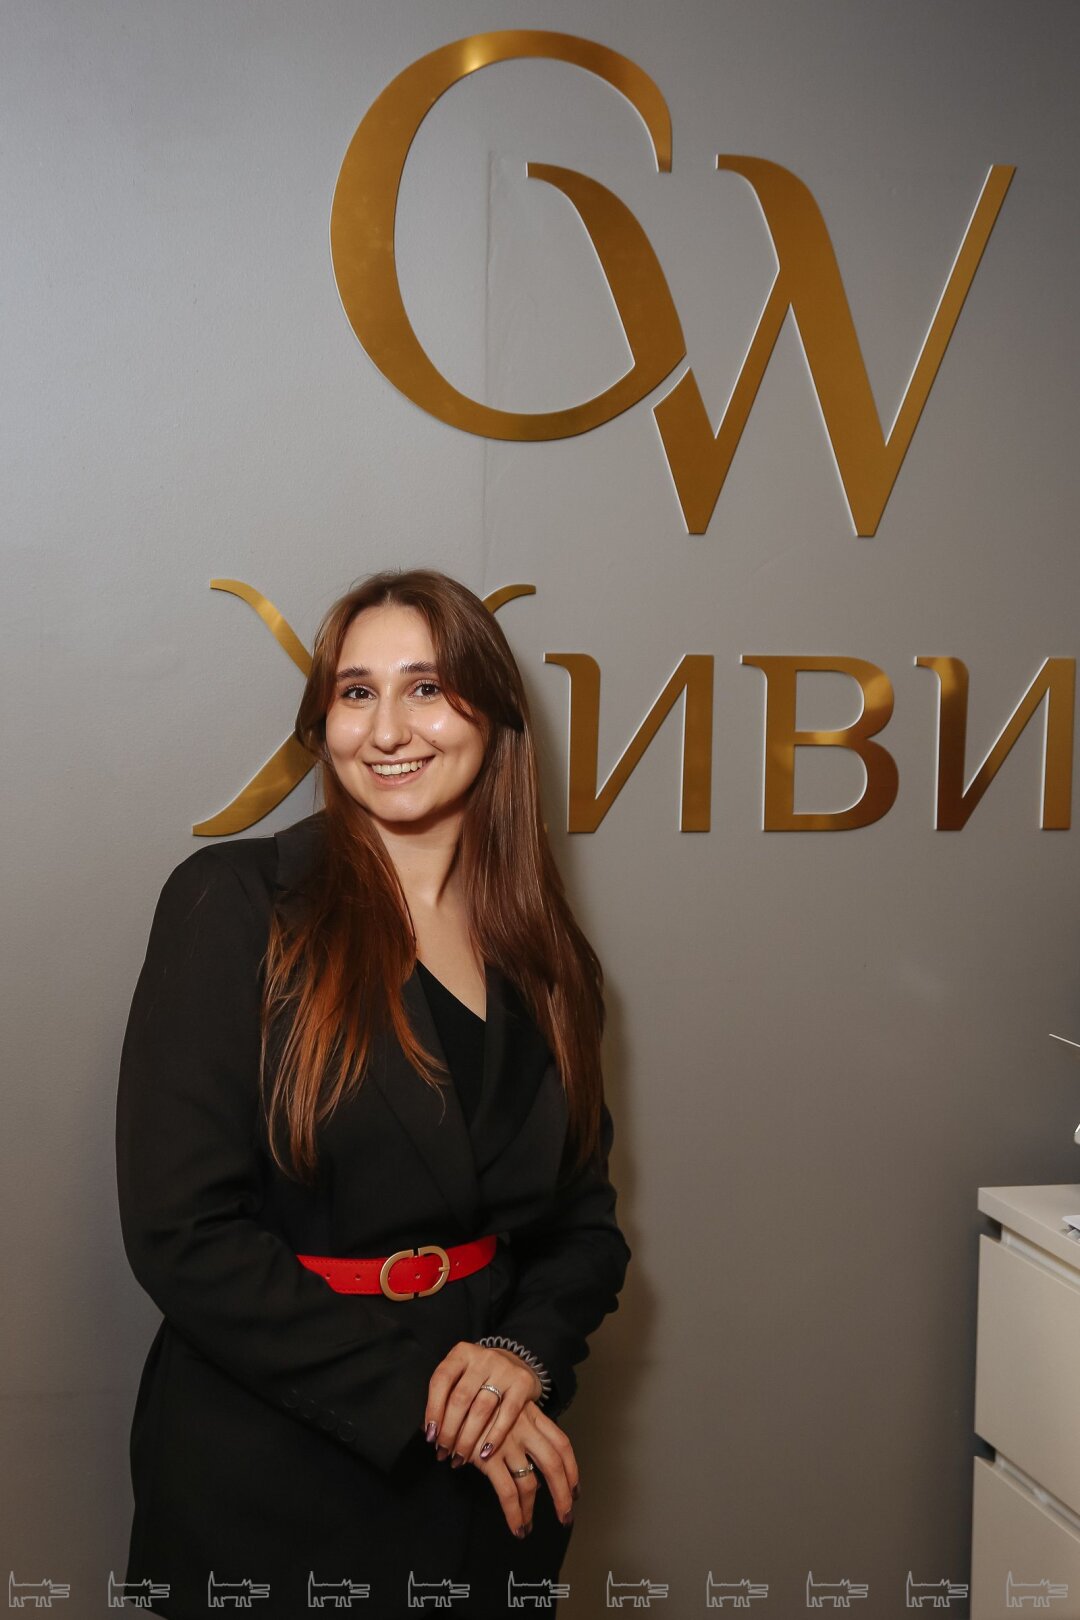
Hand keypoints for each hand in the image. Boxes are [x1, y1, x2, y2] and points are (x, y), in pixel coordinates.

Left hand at [424, 1342, 541, 1467]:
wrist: (516, 1363)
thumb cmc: (480, 1376)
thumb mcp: (462, 1375)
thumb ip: (446, 1395)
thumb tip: (430, 1431)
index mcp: (462, 1353)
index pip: (441, 1380)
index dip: (433, 1409)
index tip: (430, 1435)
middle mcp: (483, 1357)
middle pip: (461, 1398)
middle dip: (449, 1430)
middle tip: (444, 1452)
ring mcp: (504, 1368)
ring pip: (482, 1409)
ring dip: (468, 1438)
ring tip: (460, 1457)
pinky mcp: (522, 1382)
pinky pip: (507, 1414)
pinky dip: (494, 1436)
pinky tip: (484, 1453)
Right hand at [472, 1402, 578, 1535]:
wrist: (452, 1391)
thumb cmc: (478, 1403)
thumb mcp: (505, 1407)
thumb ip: (522, 1429)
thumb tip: (533, 1467)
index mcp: (532, 1415)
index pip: (561, 1444)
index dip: (572, 1469)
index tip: (575, 1490)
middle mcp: (524, 1428)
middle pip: (553, 1464)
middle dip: (562, 1494)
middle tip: (565, 1516)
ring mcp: (507, 1442)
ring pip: (530, 1483)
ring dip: (531, 1510)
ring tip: (527, 1527)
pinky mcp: (488, 1456)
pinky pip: (507, 1492)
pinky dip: (514, 1512)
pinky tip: (516, 1526)